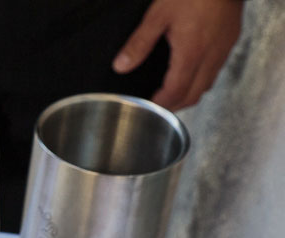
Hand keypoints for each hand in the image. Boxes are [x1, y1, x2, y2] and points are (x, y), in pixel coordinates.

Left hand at [112, 0, 242, 109]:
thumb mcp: (158, 15)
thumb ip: (139, 43)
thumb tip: (121, 65)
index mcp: (192, 53)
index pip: (177, 92)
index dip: (162, 105)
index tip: (148, 108)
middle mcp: (211, 56)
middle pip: (194, 94)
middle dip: (175, 105)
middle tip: (157, 106)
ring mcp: (224, 49)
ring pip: (207, 84)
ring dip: (189, 93)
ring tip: (170, 92)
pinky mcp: (230, 40)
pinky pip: (216, 69)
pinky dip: (200, 78)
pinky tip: (189, 71)